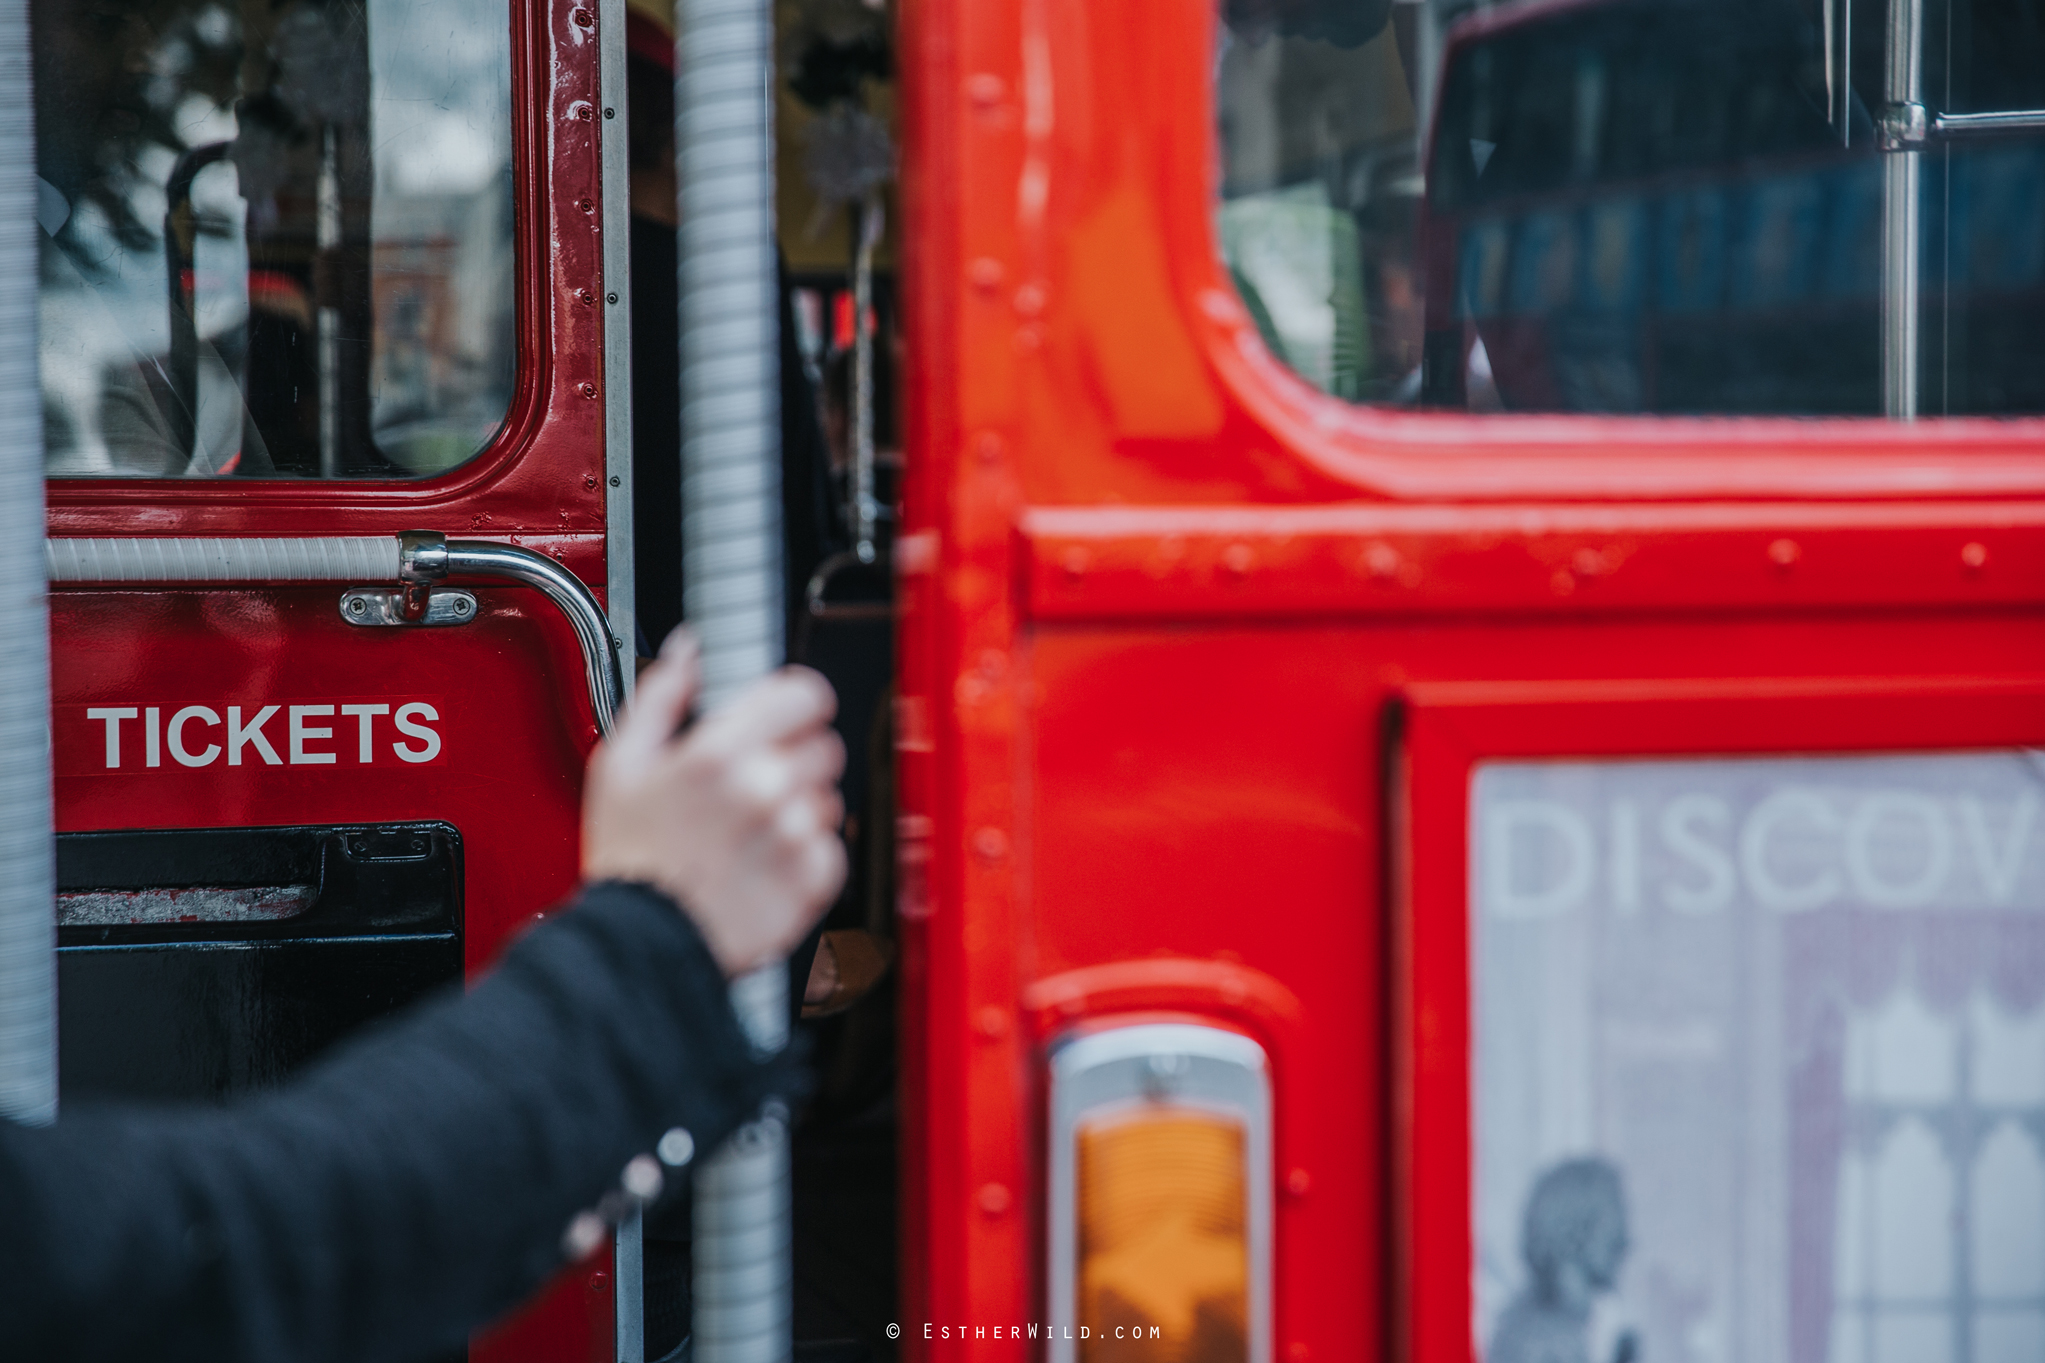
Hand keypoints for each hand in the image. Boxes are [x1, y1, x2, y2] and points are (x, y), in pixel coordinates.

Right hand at [582, 630, 847, 974]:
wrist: (641, 944)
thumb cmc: (629, 860)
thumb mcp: (621, 764)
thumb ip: (660, 696)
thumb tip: (687, 652)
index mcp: (720, 752)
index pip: (805, 694)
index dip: (797, 701)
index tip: (788, 713)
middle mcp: (765, 789)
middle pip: (823, 745)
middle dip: (794, 757)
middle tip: (755, 783)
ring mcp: (793, 836)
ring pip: (829, 797)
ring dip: (800, 809)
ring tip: (751, 832)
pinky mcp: (811, 881)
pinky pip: (833, 848)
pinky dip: (808, 855)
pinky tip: (765, 863)